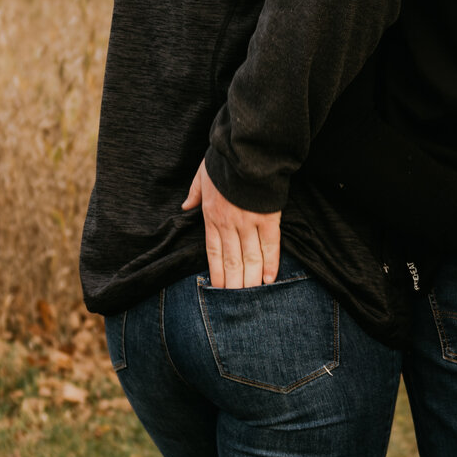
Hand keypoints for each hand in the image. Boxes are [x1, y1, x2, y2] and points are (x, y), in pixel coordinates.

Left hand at [183, 161, 283, 287]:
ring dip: (250, 281)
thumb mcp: (201, 174)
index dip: (216, 273)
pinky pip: (270, 246)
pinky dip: (270, 264)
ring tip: (252, 299)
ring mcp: (249, 223)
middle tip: (235, 306)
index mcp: (211, 216)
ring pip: (249, 259)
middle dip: (233, 285)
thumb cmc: (224, 160)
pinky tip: (269, 280)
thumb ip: (194, 193)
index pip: (212, 253)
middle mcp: (229, 224)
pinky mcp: (268, 218)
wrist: (246, 149)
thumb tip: (185, 206)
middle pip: (231, 262)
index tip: (217, 290)